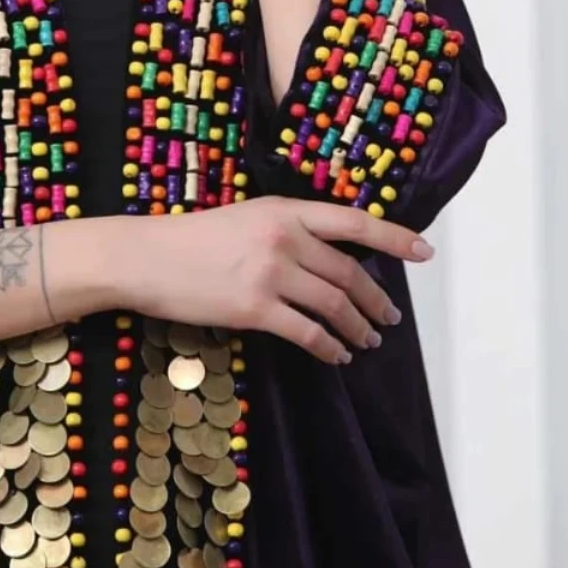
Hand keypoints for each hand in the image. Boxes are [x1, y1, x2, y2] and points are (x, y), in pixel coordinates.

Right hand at [118, 197, 430, 364]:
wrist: (144, 257)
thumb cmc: (186, 239)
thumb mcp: (241, 219)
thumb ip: (282, 231)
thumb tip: (320, 261)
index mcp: (283, 211)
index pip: (352, 222)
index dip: (393, 238)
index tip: (423, 251)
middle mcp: (284, 238)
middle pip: (349, 273)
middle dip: (376, 300)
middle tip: (389, 319)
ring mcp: (270, 274)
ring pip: (334, 305)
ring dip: (358, 327)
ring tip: (366, 341)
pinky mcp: (255, 309)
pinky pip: (307, 333)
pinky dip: (329, 347)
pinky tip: (336, 356)